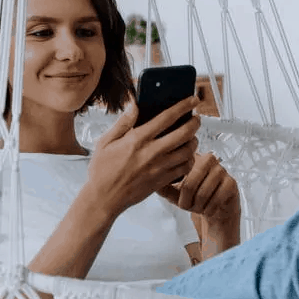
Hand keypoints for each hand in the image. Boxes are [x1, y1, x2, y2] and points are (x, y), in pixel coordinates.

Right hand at [85, 96, 200, 220]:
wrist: (104, 198)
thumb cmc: (102, 170)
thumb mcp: (105, 142)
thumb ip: (122, 123)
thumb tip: (134, 105)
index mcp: (137, 139)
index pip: (167, 117)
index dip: (183, 106)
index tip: (192, 100)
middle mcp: (152, 152)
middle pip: (184, 133)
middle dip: (195, 123)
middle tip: (196, 118)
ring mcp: (159, 168)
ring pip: (188, 151)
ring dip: (194, 141)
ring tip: (192, 136)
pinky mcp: (162, 181)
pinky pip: (185, 169)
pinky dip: (190, 160)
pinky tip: (186, 156)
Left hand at [158, 152, 239, 223]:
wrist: (215, 209)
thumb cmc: (194, 197)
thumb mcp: (174, 192)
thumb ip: (162, 185)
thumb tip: (151, 181)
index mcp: (192, 156)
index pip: (179, 167)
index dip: (175, 188)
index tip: (177, 195)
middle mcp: (208, 159)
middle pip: (189, 183)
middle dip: (186, 201)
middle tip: (186, 206)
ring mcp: (221, 170)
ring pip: (203, 193)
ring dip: (197, 207)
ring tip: (197, 207)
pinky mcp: (231, 183)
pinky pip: (216, 199)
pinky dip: (209, 209)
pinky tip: (208, 208)